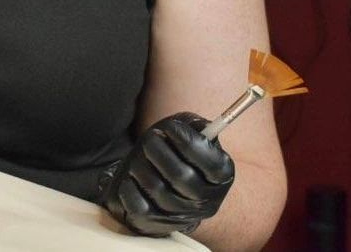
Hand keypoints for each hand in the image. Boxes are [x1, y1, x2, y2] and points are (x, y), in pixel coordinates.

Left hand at [98, 112, 233, 236]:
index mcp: (222, 177)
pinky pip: (137, 204)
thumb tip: (198, 127)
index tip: (170, 127)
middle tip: (151, 137)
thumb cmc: (178, 154)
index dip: (188, 142)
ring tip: (141, 156)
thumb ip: (197, 126)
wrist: (165, 188)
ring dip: (141, 164)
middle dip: (159, 150)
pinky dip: (129, 186)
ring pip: (156, 187)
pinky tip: (133, 177)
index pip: (213, 164)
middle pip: (181, 175)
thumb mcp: (192, 134)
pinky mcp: (154, 224)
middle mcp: (205, 201)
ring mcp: (180, 215)